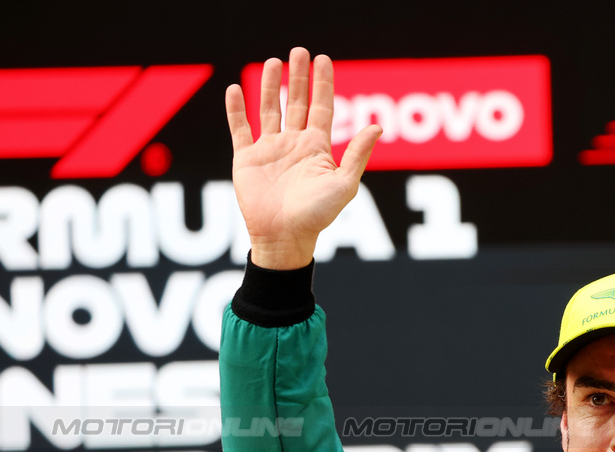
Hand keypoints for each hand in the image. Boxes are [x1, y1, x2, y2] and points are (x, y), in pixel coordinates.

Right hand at [225, 48, 381, 269]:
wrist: (284, 237)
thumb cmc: (318, 215)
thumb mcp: (344, 184)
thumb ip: (357, 154)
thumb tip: (378, 125)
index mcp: (317, 148)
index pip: (321, 107)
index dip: (323, 84)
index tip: (323, 60)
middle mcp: (293, 145)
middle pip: (296, 102)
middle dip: (298, 77)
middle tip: (299, 52)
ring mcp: (269, 150)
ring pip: (269, 109)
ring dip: (269, 86)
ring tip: (273, 62)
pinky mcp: (246, 158)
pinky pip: (240, 128)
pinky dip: (236, 109)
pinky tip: (235, 89)